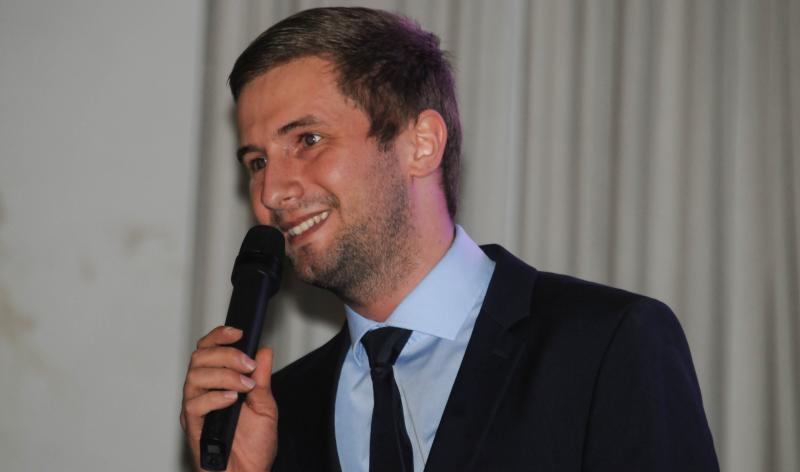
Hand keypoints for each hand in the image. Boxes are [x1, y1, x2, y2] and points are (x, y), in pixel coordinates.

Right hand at [181, 326, 277, 470]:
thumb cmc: (253, 447)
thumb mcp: (265, 405)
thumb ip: (262, 377)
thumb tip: (264, 351)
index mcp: (217, 383)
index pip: (208, 349)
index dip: (219, 336)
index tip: (238, 332)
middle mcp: (201, 392)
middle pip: (200, 357)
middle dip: (227, 354)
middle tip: (248, 365)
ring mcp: (195, 408)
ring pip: (195, 376)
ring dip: (224, 375)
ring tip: (245, 386)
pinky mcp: (192, 426)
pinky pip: (195, 403)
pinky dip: (215, 397)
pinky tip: (232, 400)